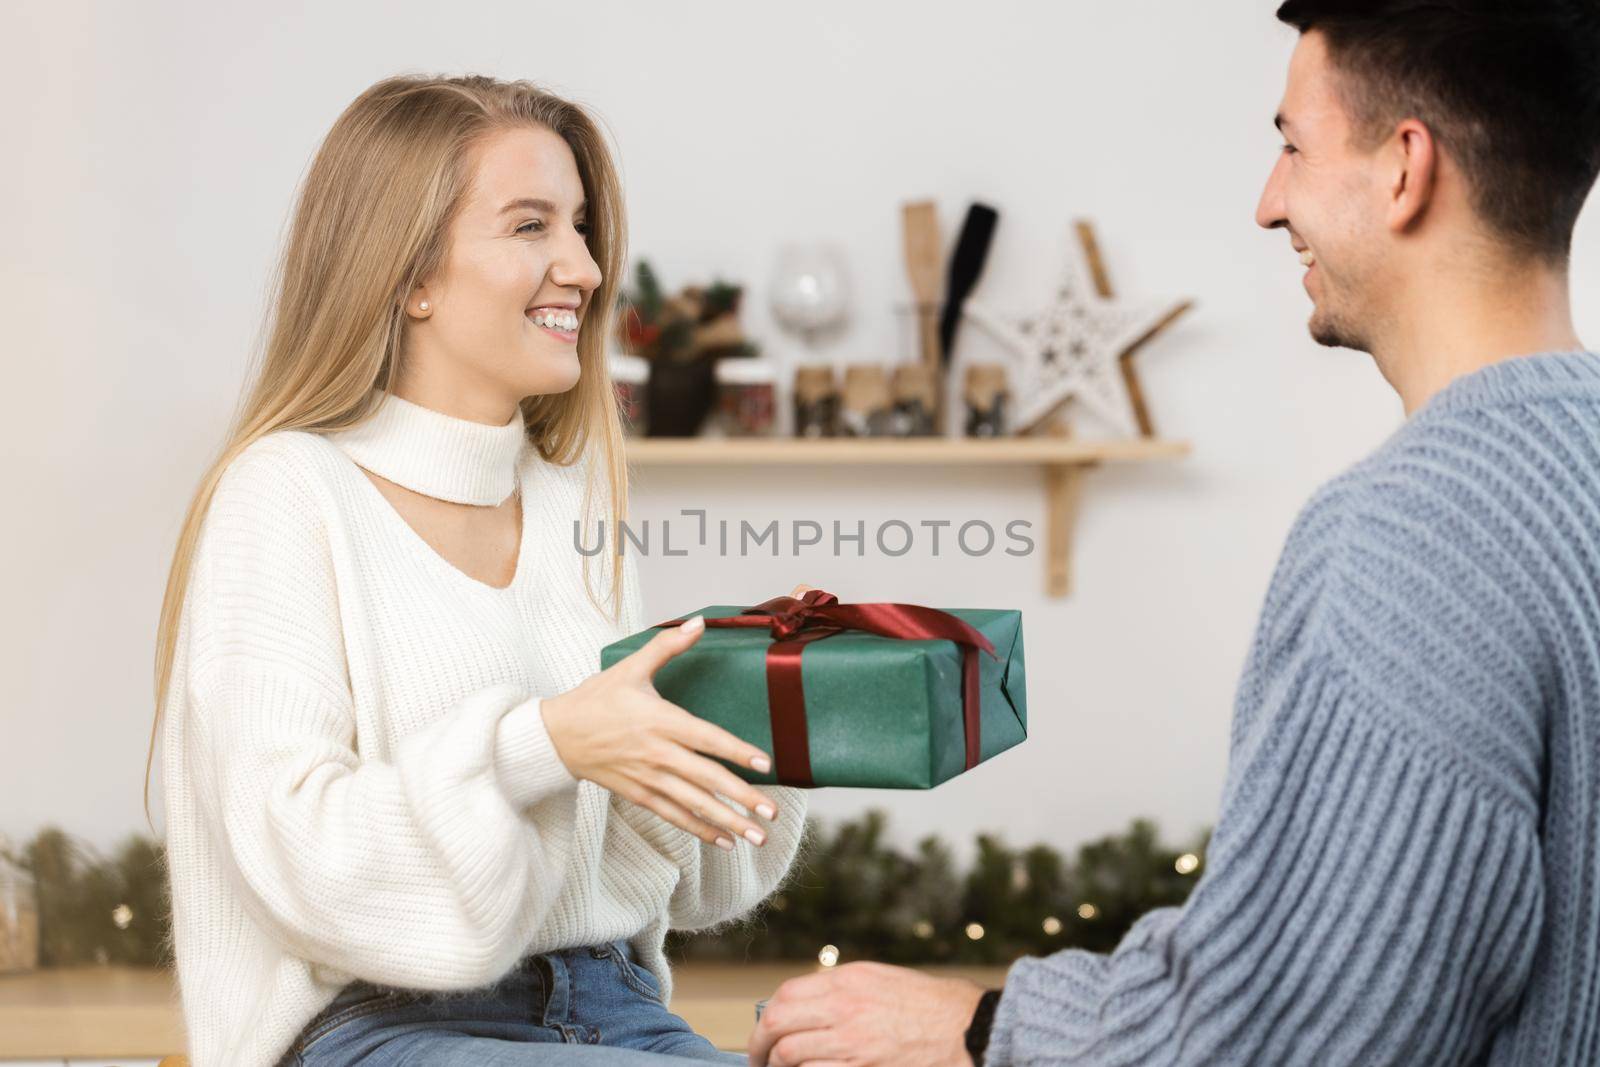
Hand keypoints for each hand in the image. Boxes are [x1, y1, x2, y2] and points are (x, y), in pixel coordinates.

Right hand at [540, 583, 812, 849]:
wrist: (556, 736)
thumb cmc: (595, 699)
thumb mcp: (630, 667)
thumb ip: (668, 645)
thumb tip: (699, 622)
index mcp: (660, 720)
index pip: (706, 737)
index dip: (737, 751)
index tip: (765, 764)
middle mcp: (657, 754)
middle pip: (707, 779)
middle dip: (742, 798)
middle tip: (772, 812)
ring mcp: (648, 778)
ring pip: (694, 804)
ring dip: (727, 822)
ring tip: (757, 836)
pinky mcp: (639, 795)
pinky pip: (674, 816)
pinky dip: (699, 829)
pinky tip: (724, 841)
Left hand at [747, 961, 986, 1066]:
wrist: (968, 1028)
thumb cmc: (931, 1006)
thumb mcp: (882, 981)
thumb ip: (843, 990)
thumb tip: (807, 1006)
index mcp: (848, 980)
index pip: (785, 994)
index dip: (766, 1017)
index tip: (764, 1034)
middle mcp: (844, 1006)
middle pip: (777, 1022)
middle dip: (759, 1045)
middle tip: (758, 1060)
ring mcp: (851, 1040)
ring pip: (789, 1053)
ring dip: (776, 1066)